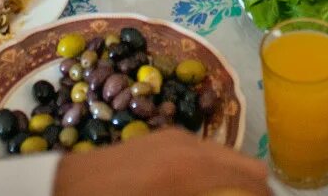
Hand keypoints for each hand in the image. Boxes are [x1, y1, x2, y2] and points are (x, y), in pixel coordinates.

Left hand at [51, 129, 269, 195]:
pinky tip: (201, 193)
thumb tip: (238, 192)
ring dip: (233, 183)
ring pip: (224, 161)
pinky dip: (212, 176)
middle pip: (247, 169)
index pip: (255, 182)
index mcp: (194, 166)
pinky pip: (202, 157)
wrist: (60, 190)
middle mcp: (190, 145)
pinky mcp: (161, 140)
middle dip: (253, 190)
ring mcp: (174, 138)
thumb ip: (209, 194)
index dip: (267, 195)